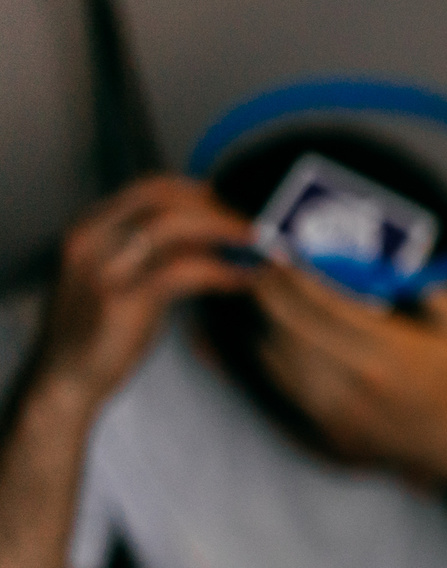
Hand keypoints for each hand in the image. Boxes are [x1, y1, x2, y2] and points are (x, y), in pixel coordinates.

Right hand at [36, 177, 254, 409]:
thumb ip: (161, 250)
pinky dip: (219, 271)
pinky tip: (243, 281)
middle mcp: (91, 239)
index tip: (237, 204)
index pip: (151, 187)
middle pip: (163, 198)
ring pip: (172, 226)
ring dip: (224, 231)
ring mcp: (102, 267)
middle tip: (256, 225)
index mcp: (90, 228)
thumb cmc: (101, 330)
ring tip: (260, 246)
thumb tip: (214, 229)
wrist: (65, 380)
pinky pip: (181, 271)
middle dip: (217, 207)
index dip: (200, 192)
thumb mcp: (126, 276)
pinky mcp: (119, 300)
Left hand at [252, 268, 446, 484]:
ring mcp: (340, 409)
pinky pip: (286, 387)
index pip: (327, 305)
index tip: (286, 257)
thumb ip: (432, 291)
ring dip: (269, 324)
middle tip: (265, 272)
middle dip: (273, 295)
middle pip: (294, 328)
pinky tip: (272, 340)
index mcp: (393, 351)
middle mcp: (359, 380)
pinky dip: (273, 358)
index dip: (299, 277)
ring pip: (282, 358)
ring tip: (267, 301)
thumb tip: (389, 270)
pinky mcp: (329, 429)